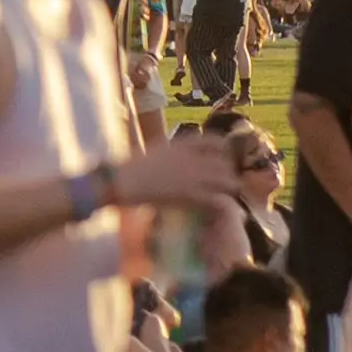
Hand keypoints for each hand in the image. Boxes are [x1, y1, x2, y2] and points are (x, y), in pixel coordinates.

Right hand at [114, 129, 237, 210]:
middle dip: (229, 174)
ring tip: (227, 199)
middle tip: (226, 184)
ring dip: (229, 190)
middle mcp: (192, 157)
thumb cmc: (133, 167)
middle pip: (225, 163)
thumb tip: (182, 158)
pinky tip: (221, 210)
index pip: (216, 141)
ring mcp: (193, 176)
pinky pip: (217, 199)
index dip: (224, 150)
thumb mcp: (157, 151)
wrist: (122, 180)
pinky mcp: (191, 194)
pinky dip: (221, 205)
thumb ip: (174, 153)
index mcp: (183, 144)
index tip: (224, 158)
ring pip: (227, 181)